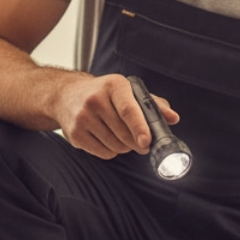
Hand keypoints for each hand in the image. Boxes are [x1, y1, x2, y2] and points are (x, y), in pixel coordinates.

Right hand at [54, 73, 179, 159]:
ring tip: (121, 136)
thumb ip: (153, 104)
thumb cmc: (104, 93)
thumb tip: (173, 118)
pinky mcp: (75, 134)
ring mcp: (82, 117)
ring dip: (124, 147)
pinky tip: (108, 139)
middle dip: (137, 142)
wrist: (66, 95)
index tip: (147, 141)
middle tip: (142, 142)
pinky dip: (111, 151)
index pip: (128, 110)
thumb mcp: (127, 91)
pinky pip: (103, 153)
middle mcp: (95, 99)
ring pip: (115, 146)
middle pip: (123, 133)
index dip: (140, 128)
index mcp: (113, 85)